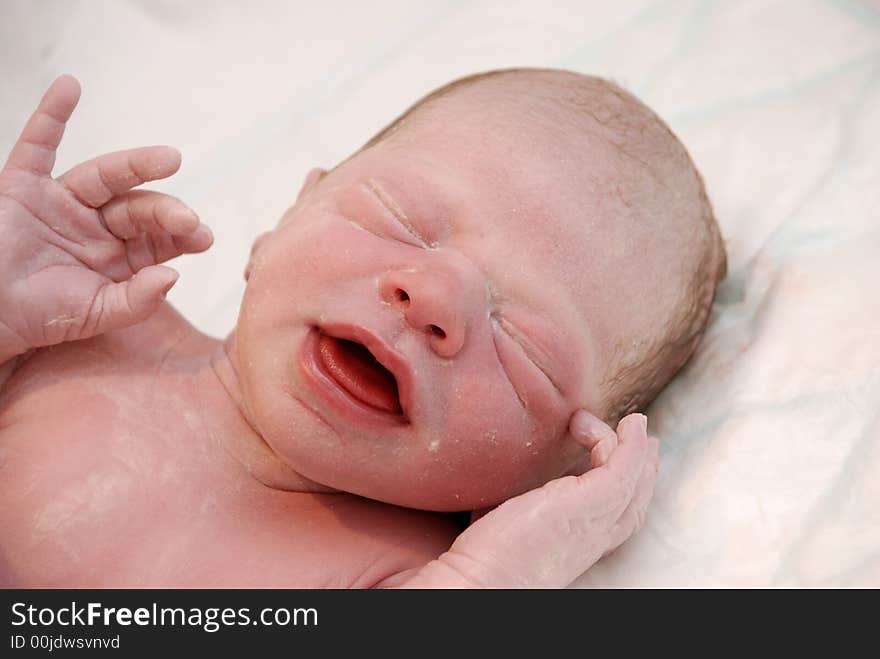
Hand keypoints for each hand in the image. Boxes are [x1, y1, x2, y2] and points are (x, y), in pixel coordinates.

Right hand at [0, 75, 211, 362]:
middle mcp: (98, 224)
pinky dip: (51, 115)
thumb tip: (173, 276)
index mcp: (121, 255)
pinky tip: (70, 86)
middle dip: (164, 212)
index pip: (159, 239)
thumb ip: (137, 300)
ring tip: (171, 158)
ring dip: (137, 164)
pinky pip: (37, 145)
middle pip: (139, 208)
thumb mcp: (97, 314)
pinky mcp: (23, 187)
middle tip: (187, 218)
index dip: (182, 235)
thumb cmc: (43, 316)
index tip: (203, 236)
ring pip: (105, 176)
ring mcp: (63, 203)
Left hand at [398, 412, 658, 587]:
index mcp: (577, 544)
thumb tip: (503, 473)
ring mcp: (597, 521)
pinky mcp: (593, 503)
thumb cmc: (482, 556)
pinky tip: (629, 424)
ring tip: (632, 423)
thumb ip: (517, 498)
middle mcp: (594, 537)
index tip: (619, 460)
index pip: (614, 516)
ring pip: (634, 483)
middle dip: (644, 468)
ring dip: (634, 449)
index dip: (625, 488)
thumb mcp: (508, 519)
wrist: (480, 582)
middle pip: (634, 501)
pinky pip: (624, 466)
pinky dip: (629, 442)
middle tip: (644, 439)